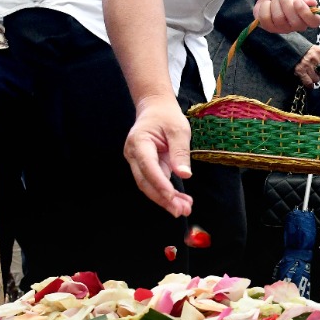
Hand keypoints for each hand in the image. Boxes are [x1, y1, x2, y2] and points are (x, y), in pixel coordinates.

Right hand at [123, 95, 193, 216]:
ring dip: (165, 199)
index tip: (172, 196)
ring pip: (148, 185)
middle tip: (181, 211)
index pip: (148, 166)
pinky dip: (167, 193)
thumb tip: (184, 175)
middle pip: (145, 181)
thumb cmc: (166, 117)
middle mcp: (134, 154)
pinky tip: (181, 201)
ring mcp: (137, 162)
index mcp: (139, 142)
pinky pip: (154, 182)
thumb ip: (180, 152)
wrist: (155, 109)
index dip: (159, 183)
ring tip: (185, 208)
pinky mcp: (145, 167)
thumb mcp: (179, 130)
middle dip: (162, 198)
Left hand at [253, 0, 318, 33]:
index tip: (297, 1)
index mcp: (308, 16)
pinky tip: (268, 4)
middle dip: (286, 3)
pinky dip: (265, 6)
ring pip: (279, 19)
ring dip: (275, 2)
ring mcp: (283, 28)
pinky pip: (265, 18)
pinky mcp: (269, 27)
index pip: (314, 22)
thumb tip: (312, 3)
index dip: (306, 13)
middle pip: (295, 22)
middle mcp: (297, 26)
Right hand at [293, 44, 319, 87]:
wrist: (293, 48)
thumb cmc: (309, 52)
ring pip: (315, 79)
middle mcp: (314, 58)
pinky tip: (309, 82)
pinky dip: (309, 84)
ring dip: (314, 79)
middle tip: (317, 73)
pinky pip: (308, 82)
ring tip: (311, 74)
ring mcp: (306, 64)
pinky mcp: (299, 70)